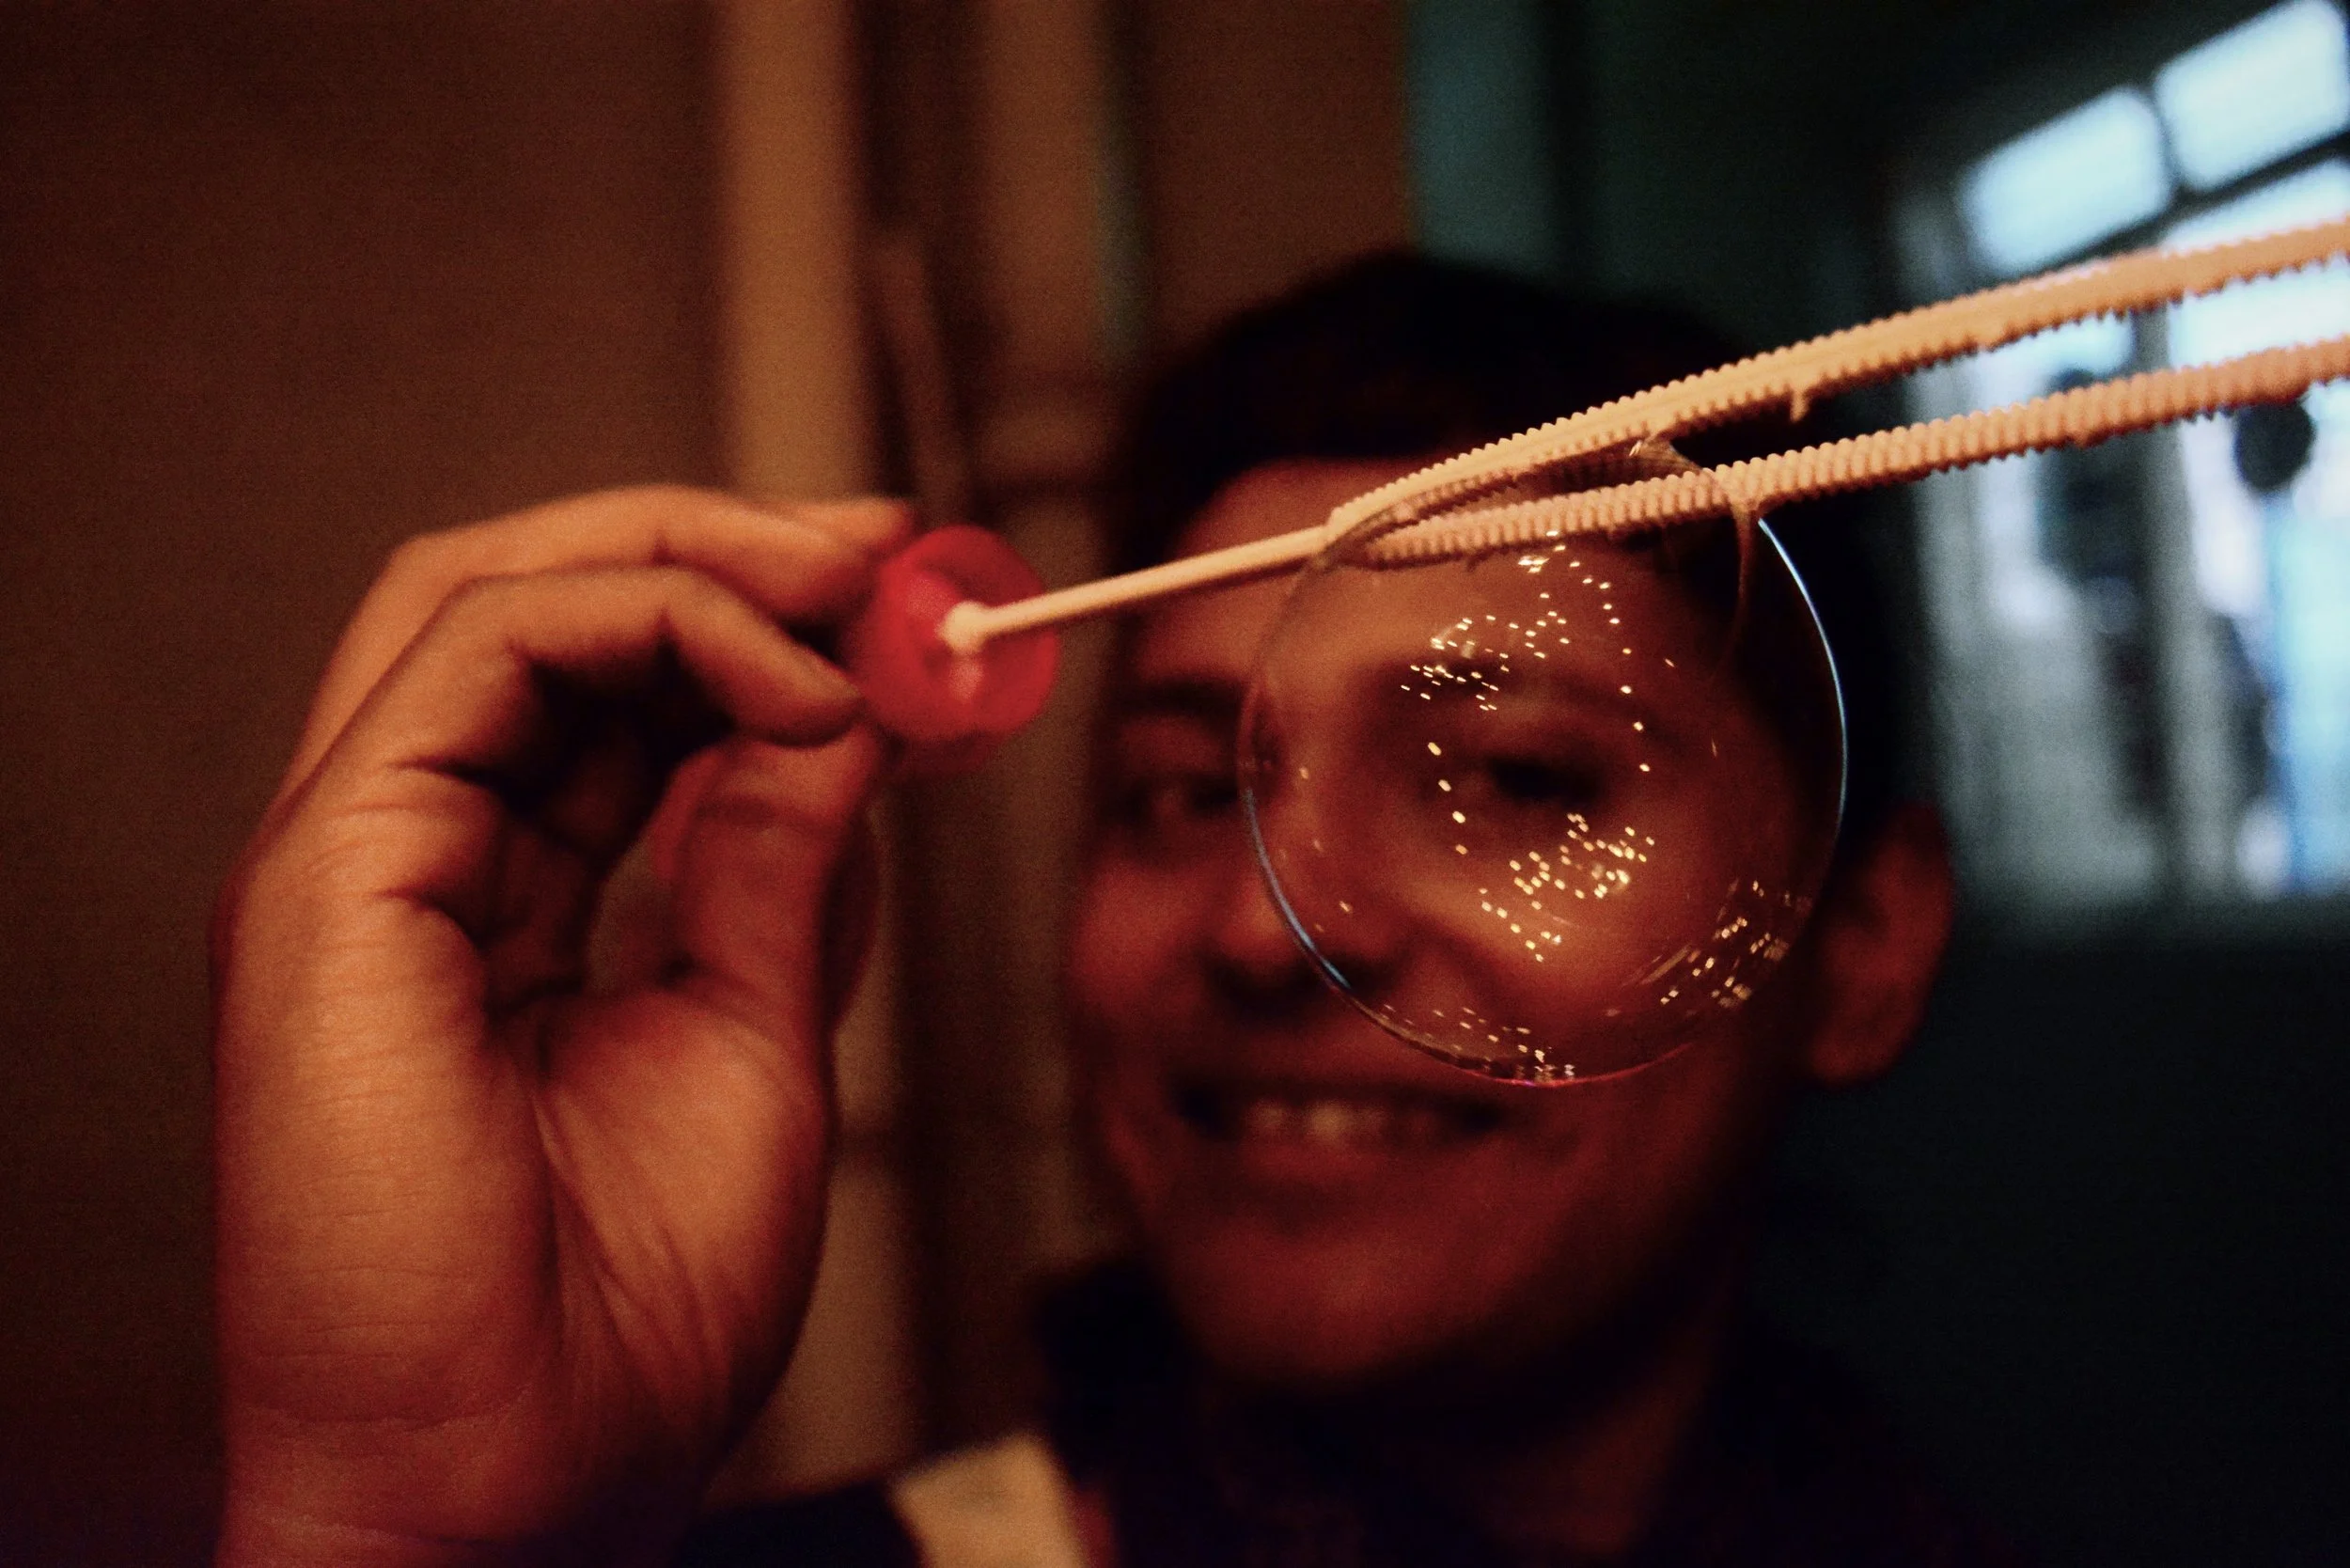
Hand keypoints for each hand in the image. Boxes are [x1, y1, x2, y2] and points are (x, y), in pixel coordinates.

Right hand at [211, 487, 911, 1566]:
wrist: (517, 1483)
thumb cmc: (621, 1314)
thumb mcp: (753, 1037)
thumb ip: (777, 868)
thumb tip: (848, 725)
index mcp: (502, 898)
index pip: (608, 689)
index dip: (754, 615)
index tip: (905, 598)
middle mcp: (415, 857)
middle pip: (538, 607)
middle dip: (724, 547)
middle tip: (886, 545)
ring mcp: (355, 857)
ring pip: (487, 593)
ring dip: (691, 557)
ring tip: (853, 587)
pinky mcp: (325, 874)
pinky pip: (474, 655)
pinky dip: (644, 622)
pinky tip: (787, 681)